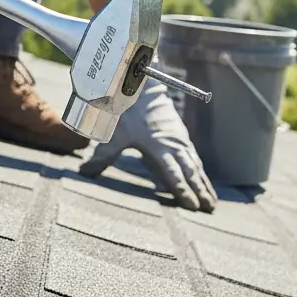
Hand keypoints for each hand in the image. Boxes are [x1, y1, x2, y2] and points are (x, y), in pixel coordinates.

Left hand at [79, 79, 217, 211]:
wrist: (142, 86)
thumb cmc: (127, 110)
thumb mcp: (114, 132)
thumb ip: (103, 155)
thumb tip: (85, 172)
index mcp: (159, 146)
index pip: (173, 174)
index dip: (182, 190)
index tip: (192, 206)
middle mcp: (174, 144)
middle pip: (190, 172)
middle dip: (200, 191)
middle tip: (210, 210)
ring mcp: (179, 139)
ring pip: (194, 166)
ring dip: (204, 183)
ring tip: (211, 202)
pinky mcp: (180, 135)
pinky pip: (193, 157)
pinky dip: (199, 171)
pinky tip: (202, 180)